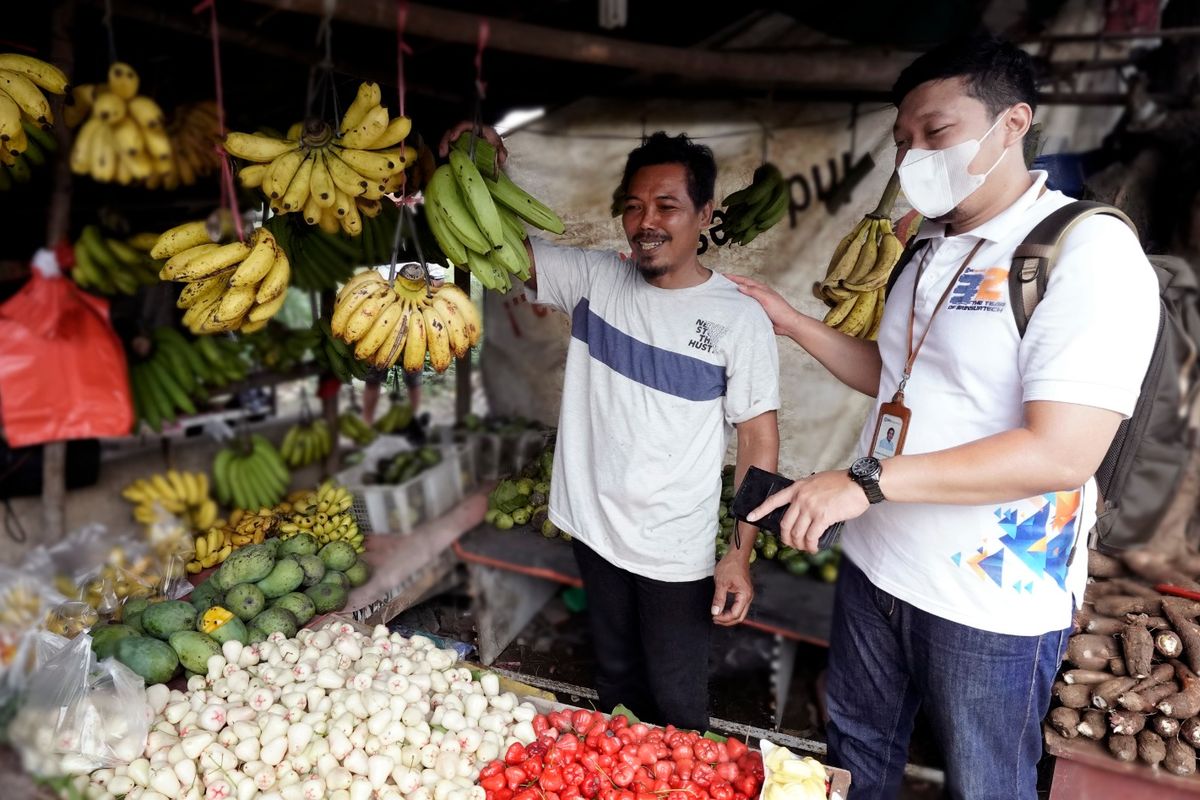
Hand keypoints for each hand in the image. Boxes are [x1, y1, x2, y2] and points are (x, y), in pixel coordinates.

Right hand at [438, 122, 507, 165]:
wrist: (491, 148)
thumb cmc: (492, 142)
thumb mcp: (498, 145)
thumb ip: (500, 151)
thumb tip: (500, 157)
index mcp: (476, 128)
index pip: (464, 125)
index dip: (457, 130)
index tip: (453, 138)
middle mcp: (466, 131)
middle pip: (452, 131)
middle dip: (445, 140)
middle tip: (444, 151)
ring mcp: (460, 138)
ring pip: (448, 138)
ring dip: (443, 146)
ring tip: (443, 154)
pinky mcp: (457, 145)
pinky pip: (448, 145)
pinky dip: (445, 150)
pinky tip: (444, 156)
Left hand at [711, 552, 753, 625]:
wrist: (736, 555)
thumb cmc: (730, 565)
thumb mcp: (721, 582)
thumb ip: (719, 599)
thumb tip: (715, 612)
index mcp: (744, 595)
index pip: (735, 614)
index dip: (724, 618)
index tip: (713, 617)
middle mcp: (748, 597)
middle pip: (740, 616)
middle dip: (727, 620)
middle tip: (715, 619)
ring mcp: (747, 595)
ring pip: (740, 612)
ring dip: (729, 616)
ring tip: (717, 615)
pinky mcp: (744, 592)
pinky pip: (739, 606)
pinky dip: (731, 610)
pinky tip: (723, 609)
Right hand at [724, 274, 800, 335]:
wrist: (788, 324)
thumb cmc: (781, 310)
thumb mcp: (766, 298)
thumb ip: (754, 291)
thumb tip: (740, 286)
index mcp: (761, 289)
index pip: (745, 281)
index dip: (734, 277)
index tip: (723, 276)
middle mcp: (758, 295)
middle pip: (743, 288)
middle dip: (732, 285)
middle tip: (720, 285)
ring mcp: (757, 304)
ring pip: (743, 299)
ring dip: (734, 297)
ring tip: (722, 297)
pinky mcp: (757, 313)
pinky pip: (745, 309)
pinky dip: (739, 308)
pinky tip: (732, 311)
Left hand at [747, 470, 868, 551]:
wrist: (859, 483)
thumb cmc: (842, 484)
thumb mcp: (817, 482)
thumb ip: (806, 494)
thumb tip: (802, 512)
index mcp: (798, 487)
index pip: (774, 500)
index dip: (760, 510)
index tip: (750, 517)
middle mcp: (801, 497)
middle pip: (785, 524)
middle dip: (787, 538)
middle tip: (792, 544)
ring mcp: (810, 506)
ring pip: (797, 533)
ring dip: (800, 545)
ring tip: (806, 547)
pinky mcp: (822, 516)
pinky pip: (811, 537)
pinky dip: (811, 546)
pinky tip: (814, 548)